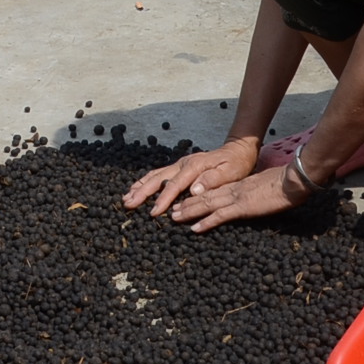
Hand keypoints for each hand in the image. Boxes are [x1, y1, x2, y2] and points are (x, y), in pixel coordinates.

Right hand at [122, 137, 258, 216]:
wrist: (237, 151)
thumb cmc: (236, 165)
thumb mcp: (231, 173)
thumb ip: (212, 180)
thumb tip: (193, 189)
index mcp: (194, 166)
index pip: (174, 185)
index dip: (163, 199)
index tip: (154, 212)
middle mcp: (183, 163)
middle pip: (158, 178)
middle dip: (142, 192)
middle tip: (128, 204)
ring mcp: (180, 163)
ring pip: (155, 175)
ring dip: (140, 186)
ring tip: (127, 197)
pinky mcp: (179, 166)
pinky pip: (159, 174)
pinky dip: (146, 181)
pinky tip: (137, 188)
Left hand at [165, 163, 309, 232]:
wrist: (294, 179)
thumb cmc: (285, 184)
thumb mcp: (265, 186)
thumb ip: (256, 191)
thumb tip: (254, 196)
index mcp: (239, 185)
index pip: (214, 190)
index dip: (198, 196)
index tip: (185, 201)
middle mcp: (233, 190)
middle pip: (205, 196)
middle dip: (187, 204)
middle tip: (172, 211)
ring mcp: (236, 197)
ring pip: (207, 204)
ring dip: (190, 212)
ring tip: (176, 218)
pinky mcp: (242, 207)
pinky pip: (220, 216)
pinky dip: (206, 222)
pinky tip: (195, 229)